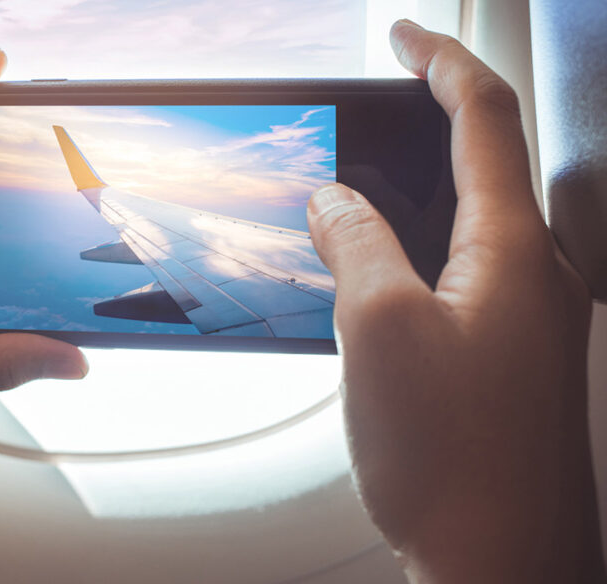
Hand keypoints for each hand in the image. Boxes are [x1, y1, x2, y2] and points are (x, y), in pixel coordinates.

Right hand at [306, 21, 603, 582]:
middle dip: (435, 115)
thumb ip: (356, 244)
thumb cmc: (452, 460)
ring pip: (474, 222)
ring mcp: (530, 319)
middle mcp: (537, 276)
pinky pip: (466, 275)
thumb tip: (334, 200)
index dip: (438, 59)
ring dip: (422, 189)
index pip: (484, 117)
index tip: (401, 34)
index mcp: (512, 251)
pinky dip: (423, 249)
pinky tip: (382, 276)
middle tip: (385, 99)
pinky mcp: (511, 357)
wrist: (500, 565)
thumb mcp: (378, 330)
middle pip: (491, 160)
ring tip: (363, 191)